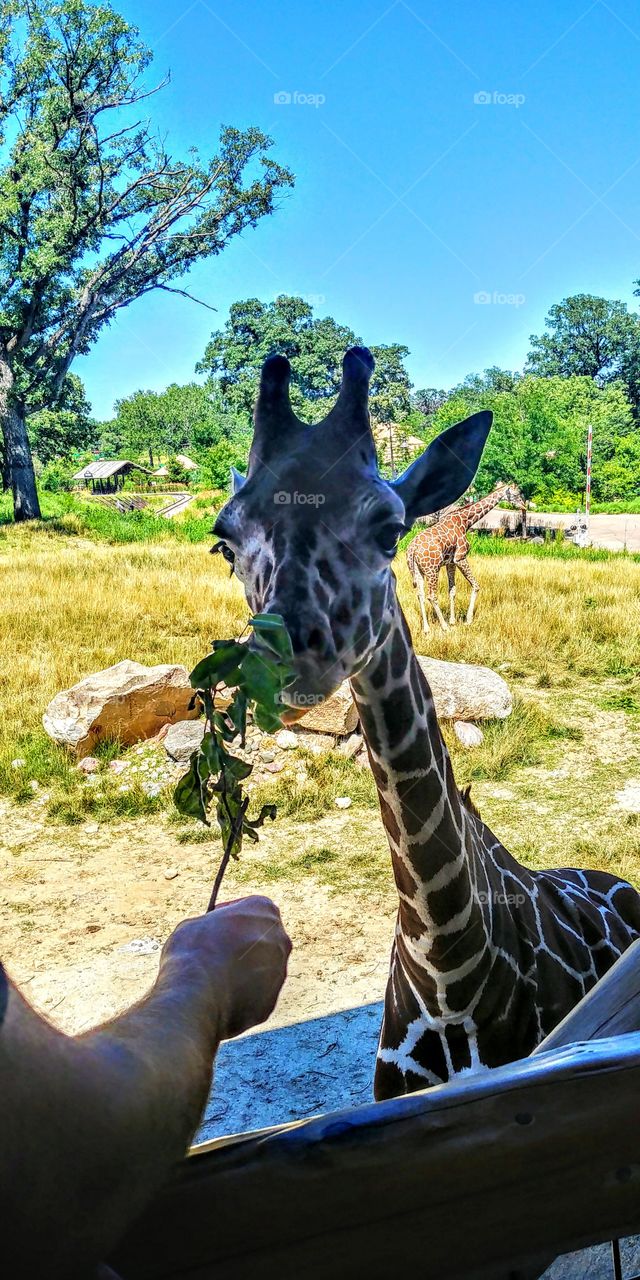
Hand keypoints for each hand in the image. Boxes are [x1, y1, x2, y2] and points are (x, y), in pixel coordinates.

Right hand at [161, 896, 290, 1039]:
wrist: (196, 994)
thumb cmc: (193, 952)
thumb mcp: (195, 925)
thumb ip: (213, 927)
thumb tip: (210, 938)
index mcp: (263, 909)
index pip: (252, 908)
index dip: (232, 916)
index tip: (218, 926)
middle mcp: (279, 938)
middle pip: (262, 939)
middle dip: (243, 945)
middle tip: (219, 954)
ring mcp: (279, 971)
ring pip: (260, 970)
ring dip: (242, 973)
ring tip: (214, 981)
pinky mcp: (270, 1001)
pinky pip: (254, 996)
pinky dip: (240, 998)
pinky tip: (218, 999)